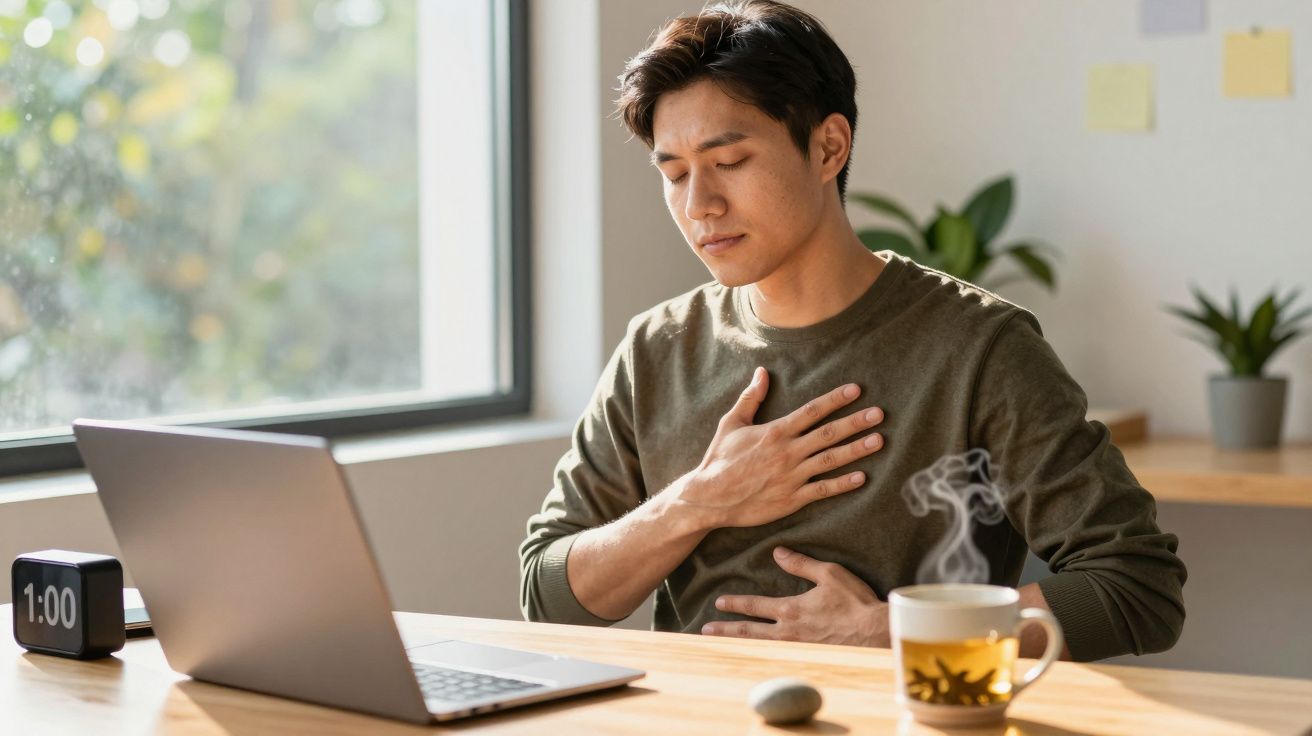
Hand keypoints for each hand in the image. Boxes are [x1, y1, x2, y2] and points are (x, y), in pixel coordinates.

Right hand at [677, 367, 884, 528]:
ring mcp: (792, 476)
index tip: (856, 390)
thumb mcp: (731, 423)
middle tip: (879, 414)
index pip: (812, 411)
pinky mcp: (791, 499)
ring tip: (879, 440)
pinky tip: (862, 477)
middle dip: (856, 422)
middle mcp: (787, 452)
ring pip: (831, 460)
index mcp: (775, 431)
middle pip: (828, 433)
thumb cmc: (719, 459)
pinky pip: (823, 490)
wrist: (710, 497)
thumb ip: (750, 398)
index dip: (835, 399)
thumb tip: (762, 372)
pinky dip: (843, 484)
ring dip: (857, 449)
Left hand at [702, 547, 890, 647]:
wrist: (874, 633)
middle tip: (706, 629)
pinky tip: (752, 658)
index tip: (719, 603)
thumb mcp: (829, 574)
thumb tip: (778, 552)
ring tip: (720, 645)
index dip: (735, 603)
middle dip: (725, 629)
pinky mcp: (807, 658)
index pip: (755, 605)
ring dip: (738, 644)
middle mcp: (788, 632)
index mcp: (791, 610)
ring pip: (759, 647)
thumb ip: (801, 564)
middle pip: (749, 632)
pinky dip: (759, 658)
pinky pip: (777, 658)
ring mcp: (797, 648)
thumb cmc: (854, 602)